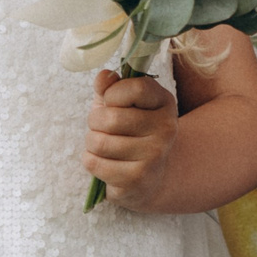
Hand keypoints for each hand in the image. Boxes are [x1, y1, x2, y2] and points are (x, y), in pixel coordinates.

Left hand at [85, 69, 179, 207]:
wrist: (149, 176)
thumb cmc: (130, 132)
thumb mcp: (122, 104)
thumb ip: (111, 87)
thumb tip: (103, 77)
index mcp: (164, 102)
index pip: (136, 88)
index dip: (112, 93)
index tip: (110, 101)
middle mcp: (166, 128)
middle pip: (111, 118)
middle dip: (94, 121)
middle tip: (99, 127)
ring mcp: (154, 155)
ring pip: (100, 142)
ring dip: (91, 143)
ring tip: (102, 145)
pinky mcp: (138, 179)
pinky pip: (95, 163)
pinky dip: (90, 161)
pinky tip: (102, 161)